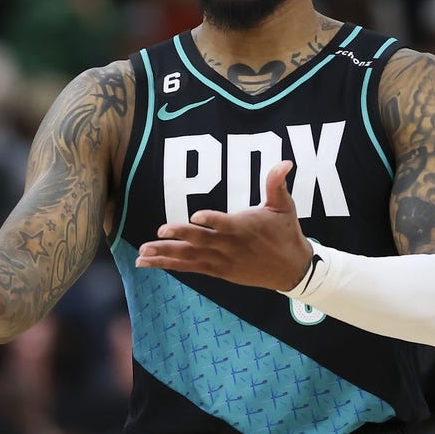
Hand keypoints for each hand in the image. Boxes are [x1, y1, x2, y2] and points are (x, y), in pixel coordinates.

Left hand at [136, 161, 313, 290]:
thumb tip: (285, 162)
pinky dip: (170, 265)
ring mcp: (222, 261)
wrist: (291, 270)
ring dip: (165, 255)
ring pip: (190, 258)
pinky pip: (190, 268)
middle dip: (179, 237)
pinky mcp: (217, 271)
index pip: (225, 224)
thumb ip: (277, 184)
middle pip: (201, 241)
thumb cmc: (285, 233)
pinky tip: (149, 263)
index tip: (195, 216)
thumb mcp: (284, 206)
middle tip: (160, 232)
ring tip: (143, 253)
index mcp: (244, 228)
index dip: (211, 220)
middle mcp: (230, 246)